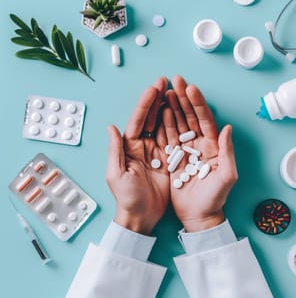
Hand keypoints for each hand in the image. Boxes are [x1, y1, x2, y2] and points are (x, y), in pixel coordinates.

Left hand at [106, 77, 169, 234]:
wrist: (142, 217)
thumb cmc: (127, 198)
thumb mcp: (116, 175)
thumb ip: (115, 150)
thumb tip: (111, 126)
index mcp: (129, 147)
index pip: (137, 121)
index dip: (145, 104)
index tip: (153, 88)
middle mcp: (142, 146)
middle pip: (150, 118)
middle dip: (157, 99)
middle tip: (165, 80)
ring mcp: (156, 151)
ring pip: (163, 125)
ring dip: (168, 107)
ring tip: (175, 90)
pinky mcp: (168, 159)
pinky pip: (173, 139)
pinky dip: (177, 125)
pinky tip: (182, 111)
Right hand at [163, 76, 237, 231]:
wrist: (198, 215)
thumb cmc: (215, 198)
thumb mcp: (226, 176)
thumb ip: (227, 152)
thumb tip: (227, 128)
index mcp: (213, 146)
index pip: (205, 120)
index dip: (198, 104)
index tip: (190, 88)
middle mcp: (199, 144)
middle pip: (190, 117)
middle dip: (183, 98)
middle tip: (175, 81)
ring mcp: (185, 150)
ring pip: (177, 124)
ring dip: (172, 107)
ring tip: (165, 91)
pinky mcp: (173, 158)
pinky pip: (167, 138)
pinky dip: (162, 124)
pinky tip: (158, 111)